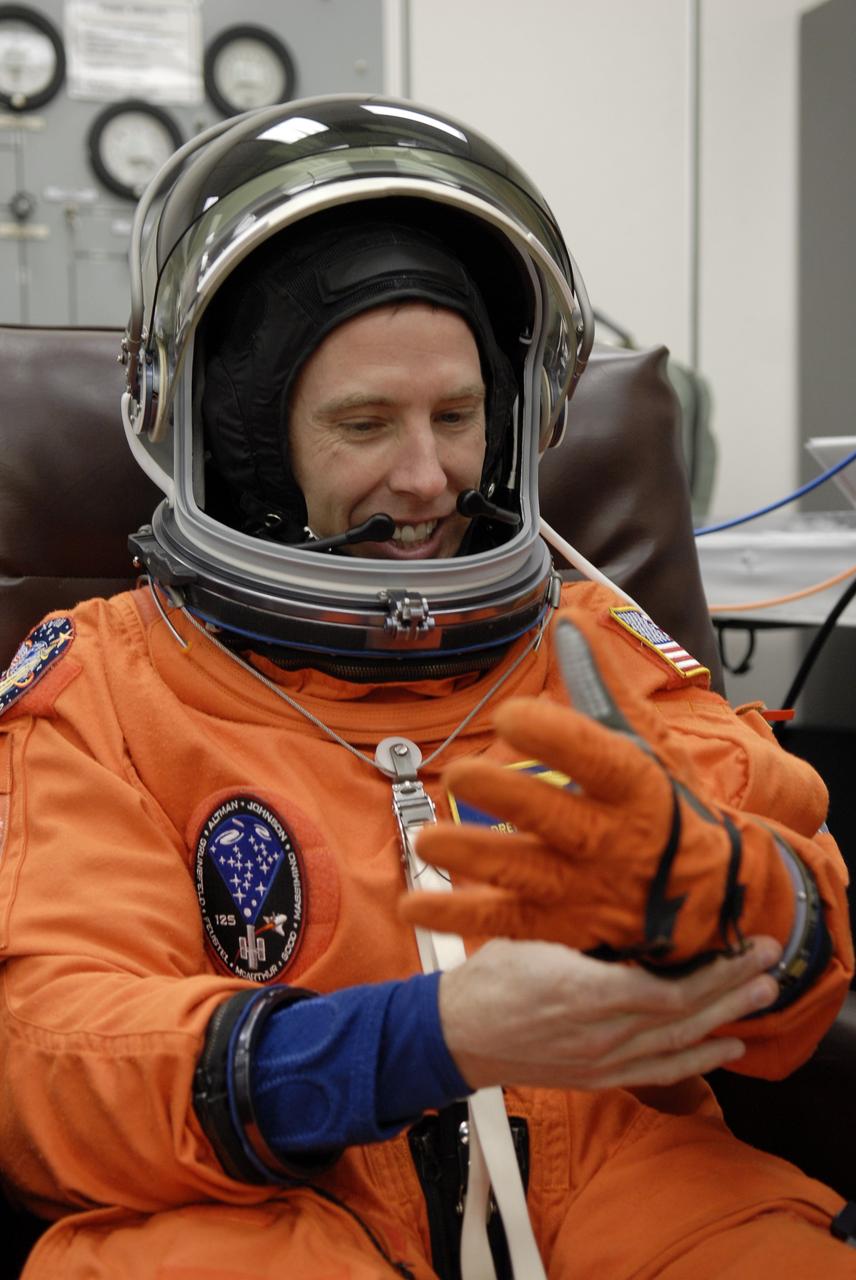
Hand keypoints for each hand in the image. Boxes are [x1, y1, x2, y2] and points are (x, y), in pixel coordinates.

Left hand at [401, 606, 797, 965]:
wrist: (712, 896)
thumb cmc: (669, 803)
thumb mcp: (648, 741)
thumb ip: (602, 683)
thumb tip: (569, 619)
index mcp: (638, 786)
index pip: (601, 760)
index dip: (557, 739)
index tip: (512, 714)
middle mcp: (613, 839)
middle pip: (557, 819)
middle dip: (506, 798)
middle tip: (458, 775)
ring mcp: (585, 887)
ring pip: (526, 874)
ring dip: (474, 859)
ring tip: (426, 839)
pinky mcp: (562, 924)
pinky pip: (507, 923)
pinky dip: (460, 917)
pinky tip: (413, 905)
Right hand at [439, 935, 781, 1091]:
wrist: (457, 1034)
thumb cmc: (490, 978)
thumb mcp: (535, 936)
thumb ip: (587, 934)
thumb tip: (635, 911)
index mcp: (584, 992)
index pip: (671, 989)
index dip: (716, 971)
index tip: (746, 944)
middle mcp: (601, 1034)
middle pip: (686, 1015)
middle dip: (735, 988)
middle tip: (771, 963)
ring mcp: (602, 1061)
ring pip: (680, 1043)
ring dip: (727, 1020)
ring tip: (763, 997)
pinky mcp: (599, 1076)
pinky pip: (661, 1071)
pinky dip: (699, 1060)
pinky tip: (727, 1047)